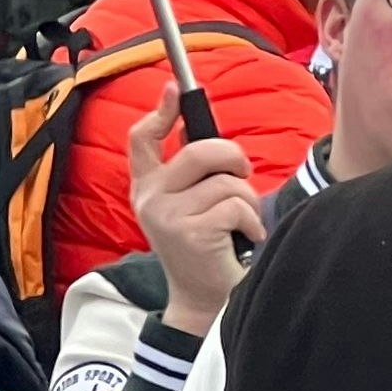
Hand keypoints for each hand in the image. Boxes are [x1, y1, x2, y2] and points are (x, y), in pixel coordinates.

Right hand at [126, 80, 260, 335]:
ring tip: (241, 223)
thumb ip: (191, 168)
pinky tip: (246, 238)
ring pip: (225, 181)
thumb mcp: (190, 203)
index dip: (160, 111)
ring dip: (246, 201)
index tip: (175, 89)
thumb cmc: (207, 246)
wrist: (205, 300)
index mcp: (148, 187)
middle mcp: (150, 199)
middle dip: (234, 158)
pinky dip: (251, 221)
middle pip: (199, 150)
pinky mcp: (190, 233)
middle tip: (243, 176)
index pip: (140, 139)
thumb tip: (192, 121)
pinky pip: (235, 205)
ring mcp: (166, 217)